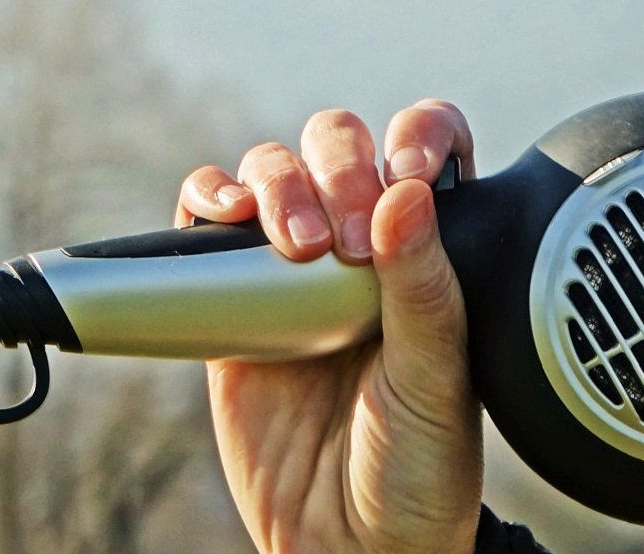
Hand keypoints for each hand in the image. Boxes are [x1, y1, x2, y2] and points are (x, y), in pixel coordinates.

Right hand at [176, 100, 483, 553]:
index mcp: (430, 242)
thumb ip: (423, 288)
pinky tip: (224, 214)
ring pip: (275, 170)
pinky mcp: (229, 301)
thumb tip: (406, 193)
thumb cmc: (418, 462)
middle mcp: (361, 239)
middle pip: (341, 144)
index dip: (419, 132)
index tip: (409, 168)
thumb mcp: (437, 376)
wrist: (351, 546)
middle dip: (340, 165)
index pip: (428, 143)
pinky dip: (207, 200)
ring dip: (278, 183)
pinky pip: (206, 226)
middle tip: (344, 239)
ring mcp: (291, 266)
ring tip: (294, 242)